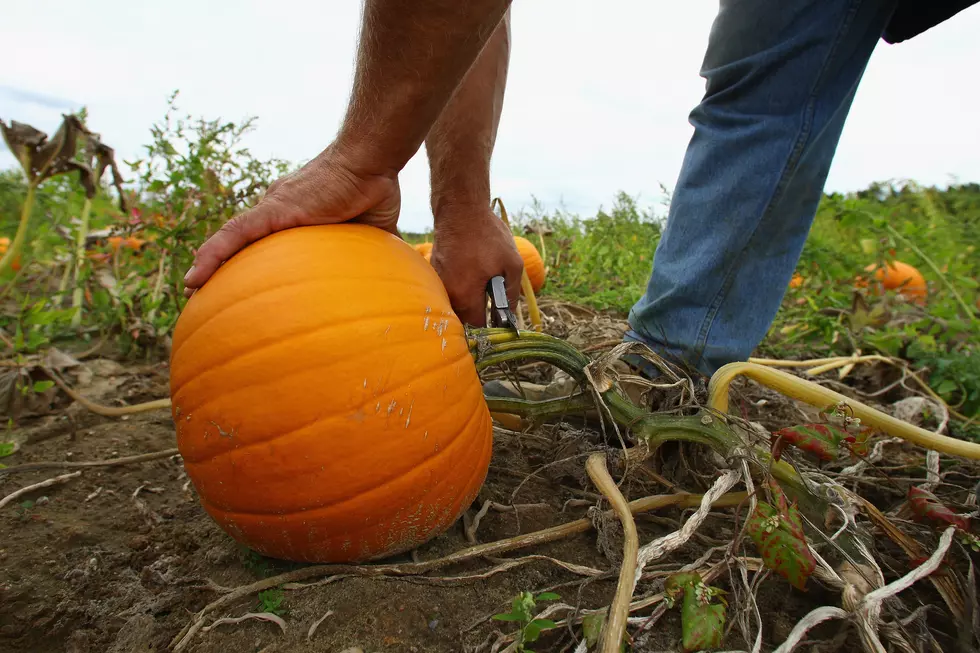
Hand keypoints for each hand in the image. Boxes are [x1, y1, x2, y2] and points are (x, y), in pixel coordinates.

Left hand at [182, 144, 400, 294]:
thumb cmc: (375, 190)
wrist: (372, 162)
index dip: (247, 265)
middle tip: (204, 299)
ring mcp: (272, 210)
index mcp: (297, 219)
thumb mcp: (371, 233)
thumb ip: (370, 255)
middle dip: (221, 270)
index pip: (264, 245)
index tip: (237, 290)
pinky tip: (193, 279)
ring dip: (208, 265)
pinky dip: (212, 255)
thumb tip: (392, 280)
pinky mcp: (273, 210)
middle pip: (241, 245)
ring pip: (230, 241)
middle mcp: (277, 213)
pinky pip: (234, 234)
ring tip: (190, 292)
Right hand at [430, 205, 523, 325]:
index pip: (477, 325)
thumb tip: (510, 314)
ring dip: (469, 297)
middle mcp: (446, 292)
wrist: (461, 209)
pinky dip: (460, 284)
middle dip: (479, 310)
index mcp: (465, 295)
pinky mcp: (434, 270)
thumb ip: (512, 294)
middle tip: (493, 293)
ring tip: (482, 276)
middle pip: (464, 316)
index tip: (500, 316)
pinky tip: (470, 268)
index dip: (491, 323)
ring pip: (456, 301)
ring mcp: (438, 281)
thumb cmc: (488, 236)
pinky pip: (449, 287)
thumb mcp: (512, 264)